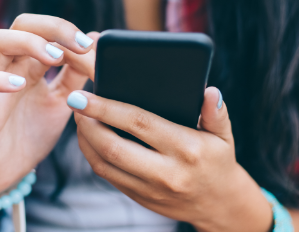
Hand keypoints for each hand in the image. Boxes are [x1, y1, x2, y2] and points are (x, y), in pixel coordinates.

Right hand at [0, 14, 97, 193]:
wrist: (7, 173)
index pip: (45, 29)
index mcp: (31, 64)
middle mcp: (11, 68)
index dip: (69, 32)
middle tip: (79, 45)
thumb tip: (95, 38)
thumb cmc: (31, 132)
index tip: (93, 46)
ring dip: (28, 42)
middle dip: (52, 27)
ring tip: (54, 58)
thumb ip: (76, 73)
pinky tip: (20, 84)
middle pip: (21, 23)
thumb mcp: (63, 101)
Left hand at [68, 87, 273, 230]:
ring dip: (85, 140)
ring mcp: (150, 189)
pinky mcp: (139, 198)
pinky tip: (90, 137)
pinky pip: (108, 176)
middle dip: (88, 123)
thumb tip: (210, 91)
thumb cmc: (219, 161)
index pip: (139, 123)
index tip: (85, 94)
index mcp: (186, 149)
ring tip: (79, 117)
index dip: (107, 108)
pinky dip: (93, 155)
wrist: (219, 206)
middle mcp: (166, 172)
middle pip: (113, 147)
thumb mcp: (224, 135)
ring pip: (104, 164)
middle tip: (74, 101)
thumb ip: (215, 112)